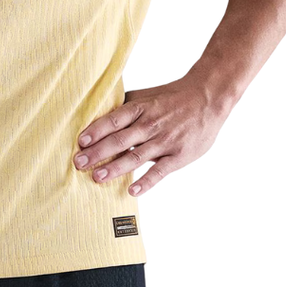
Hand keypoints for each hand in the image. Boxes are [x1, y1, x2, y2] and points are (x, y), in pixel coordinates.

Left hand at [72, 78, 228, 196]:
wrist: (207, 97)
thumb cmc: (172, 97)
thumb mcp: (147, 96)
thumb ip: (125, 106)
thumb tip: (98, 112)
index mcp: (141, 108)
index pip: (114, 120)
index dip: (96, 130)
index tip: (80, 141)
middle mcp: (150, 124)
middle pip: (120, 140)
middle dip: (97, 152)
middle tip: (78, 163)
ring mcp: (164, 141)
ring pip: (136, 156)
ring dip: (115, 168)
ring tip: (97, 177)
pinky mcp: (179, 156)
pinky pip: (160, 171)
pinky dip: (146, 181)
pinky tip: (132, 191)